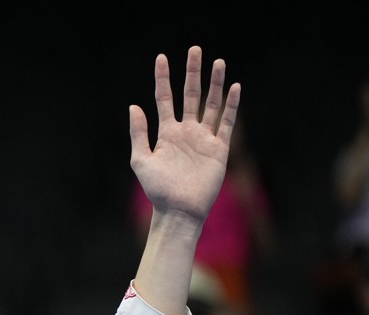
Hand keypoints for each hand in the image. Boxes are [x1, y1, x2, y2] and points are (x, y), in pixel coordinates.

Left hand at [129, 46, 240, 223]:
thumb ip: (138, 133)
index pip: (165, 98)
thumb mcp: (141, 160)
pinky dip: (231, 105)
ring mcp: (203, 138)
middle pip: (190, 95)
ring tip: (218, 61)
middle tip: (195, 50)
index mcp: (166, 133)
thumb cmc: (158, 189)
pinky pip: (226, 122)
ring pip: (210, 104)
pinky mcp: (219, 148)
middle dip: (192, 73)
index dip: (162, 78)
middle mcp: (186, 131)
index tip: (161, 58)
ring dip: (214, 83)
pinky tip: (234, 87)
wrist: (179, 209)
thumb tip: (134, 106)